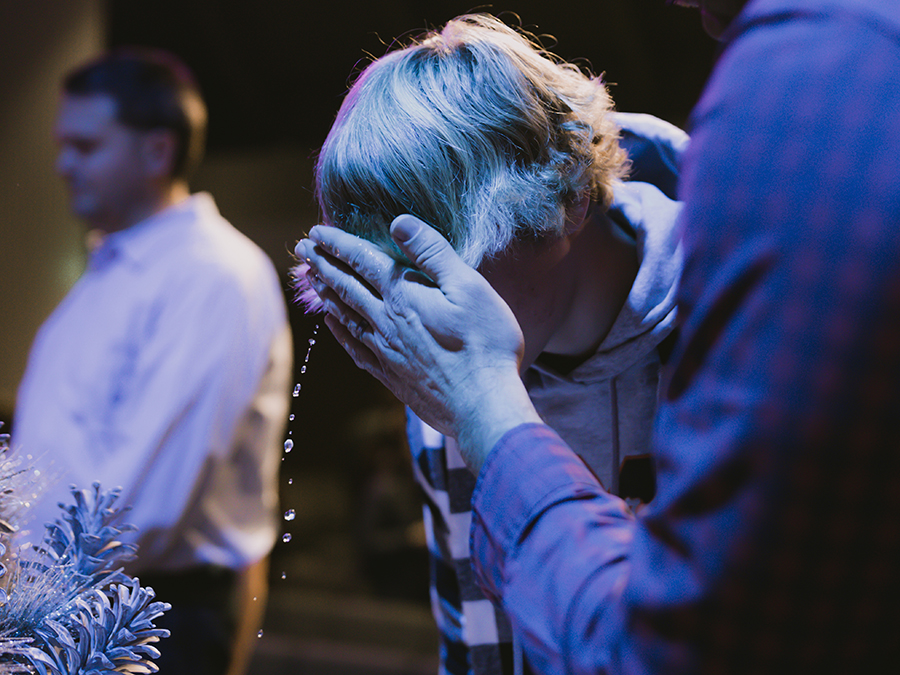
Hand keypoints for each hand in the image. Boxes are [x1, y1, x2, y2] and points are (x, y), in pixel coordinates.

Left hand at [295, 215, 541, 470]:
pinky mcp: (390, 375)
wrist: (481, 406)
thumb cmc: (484, 344)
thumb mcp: (469, 287)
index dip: (338, 243)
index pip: (362, 260)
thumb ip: (432, 253)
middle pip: (346, 286)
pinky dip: (337, 330)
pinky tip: (331, 323)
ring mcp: (385, 351)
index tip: (315, 231)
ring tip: (312, 279)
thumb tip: (399, 223)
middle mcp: (386, 321)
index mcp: (404, 296)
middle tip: (302, 249)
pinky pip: (354, 346)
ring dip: (326, 293)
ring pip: (345, 315)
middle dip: (322, 263)